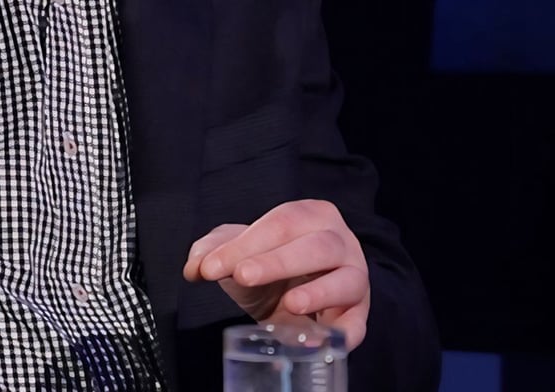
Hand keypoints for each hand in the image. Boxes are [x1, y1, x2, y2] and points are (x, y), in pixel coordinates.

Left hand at [182, 199, 369, 348]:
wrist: (297, 295)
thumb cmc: (271, 264)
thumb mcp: (241, 252)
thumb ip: (213, 250)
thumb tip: (196, 266)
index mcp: (312, 215)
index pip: (281, 223)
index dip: (245, 244)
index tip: (210, 267)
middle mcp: (340, 240)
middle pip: (316, 245)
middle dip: (277, 261)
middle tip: (242, 276)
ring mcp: (354, 276)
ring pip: (346, 279)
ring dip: (319, 292)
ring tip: (290, 304)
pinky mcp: (358, 312)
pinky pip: (358, 322)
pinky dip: (344, 333)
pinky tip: (320, 340)